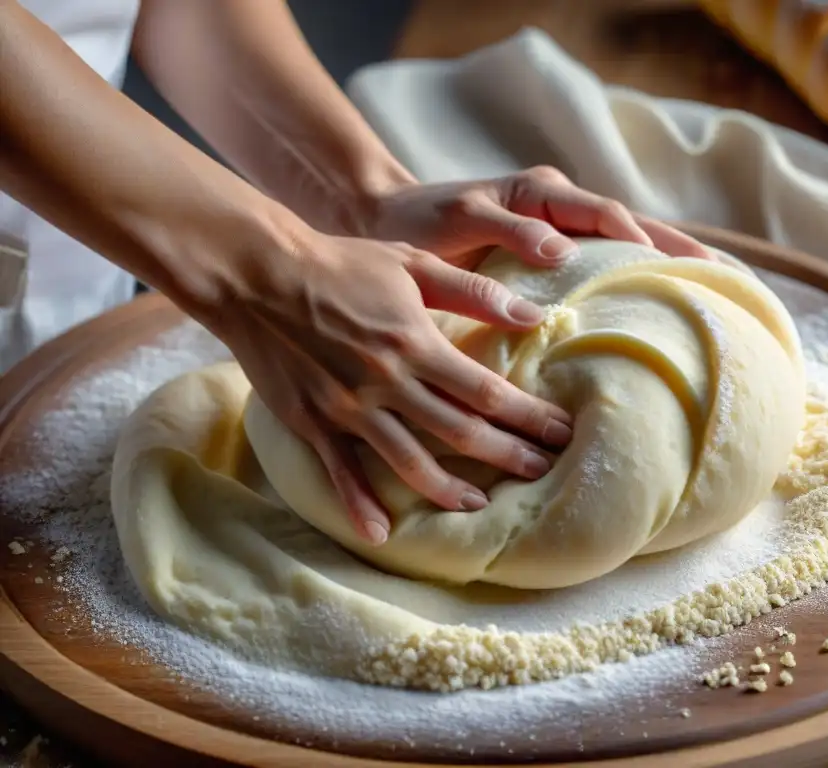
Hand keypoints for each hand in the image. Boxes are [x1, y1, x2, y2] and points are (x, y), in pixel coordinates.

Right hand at [215, 230, 571, 545]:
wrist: (257, 274)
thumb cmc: (340, 263)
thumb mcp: (412, 262)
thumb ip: (473, 290)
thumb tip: (532, 315)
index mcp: (416, 343)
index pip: (486, 391)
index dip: (528, 416)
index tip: (561, 432)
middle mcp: (387, 382)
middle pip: (460, 431)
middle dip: (508, 454)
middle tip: (543, 471)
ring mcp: (348, 408)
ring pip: (409, 462)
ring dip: (449, 489)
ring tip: (482, 504)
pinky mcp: (312, 423)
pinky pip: (340, 473)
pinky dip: (360, 504)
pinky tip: (381, 531)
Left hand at [363, 165, 711, 270]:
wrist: (389, 223)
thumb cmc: (422, 222)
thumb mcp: (462, 220)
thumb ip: (512, 232)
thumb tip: (564, 252)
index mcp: (542, 194)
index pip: (610, 217)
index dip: (648, 244)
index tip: (686, 274)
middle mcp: (558, 208)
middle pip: (635, 227)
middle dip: (683, 250)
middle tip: (732, 281)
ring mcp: (557, 232)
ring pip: (625, 246)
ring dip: (669, 265)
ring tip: (715, 295)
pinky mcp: (548, 257)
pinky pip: (601, 266)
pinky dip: (633, 281)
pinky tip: (655, 309)